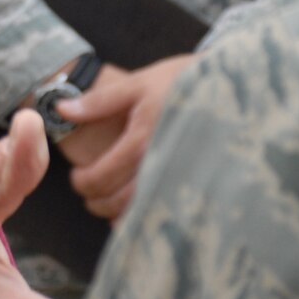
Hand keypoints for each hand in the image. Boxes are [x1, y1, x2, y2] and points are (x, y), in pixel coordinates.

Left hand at [57, 54, 193, 220]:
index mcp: (142, 139)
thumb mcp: (139, 83)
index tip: (78, 179)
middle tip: (89, 196)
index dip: (83, 183)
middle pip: (118, 201)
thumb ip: (99, 102)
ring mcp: (182, 179)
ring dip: (120, 215)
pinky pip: (170, 213)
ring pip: (143, 213)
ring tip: (109, 205)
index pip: (101, 176)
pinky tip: (141, 212)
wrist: (237, 85)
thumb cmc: (184, 80)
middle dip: (97, 202)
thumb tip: (61, 109)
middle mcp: (162, 164)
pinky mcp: (201, 186)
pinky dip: (150, 218)